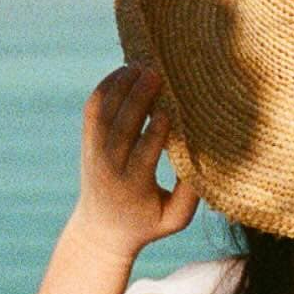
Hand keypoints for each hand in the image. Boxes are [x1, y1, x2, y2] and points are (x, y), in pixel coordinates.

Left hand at [67, 65, 198, 260]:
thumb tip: (204, 159)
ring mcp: (95, 151)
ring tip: (141, 65)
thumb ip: (190, 194)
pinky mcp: (89, 140)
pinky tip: (123, 71)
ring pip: (104, 114)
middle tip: (155, 74)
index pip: (142, 156)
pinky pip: (93, 109)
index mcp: (132, 187)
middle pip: (120, 128)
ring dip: (121, 87)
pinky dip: (105, 87)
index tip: (168, 112)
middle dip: (137, 99)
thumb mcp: (174, 218)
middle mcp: (109, 167)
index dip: (154, 133)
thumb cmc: (147, 222)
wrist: (102, 228)